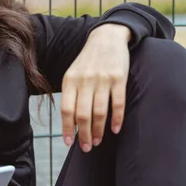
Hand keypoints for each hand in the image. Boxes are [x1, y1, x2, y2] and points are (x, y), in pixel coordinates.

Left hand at [61, 24, 130, 151]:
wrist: (106, 38)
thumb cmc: (88, 61)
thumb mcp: (73, 73)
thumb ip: (71, 94)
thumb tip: (70, 122)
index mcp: (70, 80)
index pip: (67, 109)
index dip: (67, 128)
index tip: (68, 143)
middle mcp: (85, 80)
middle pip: (83, 114)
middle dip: (84, 134)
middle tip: (86, 147)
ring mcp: (102, 79)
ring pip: (99, 112)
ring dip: (98, 130)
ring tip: (97, 141)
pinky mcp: (119, 78)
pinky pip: (118, 103)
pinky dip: (116, 119)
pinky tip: (115, 129)